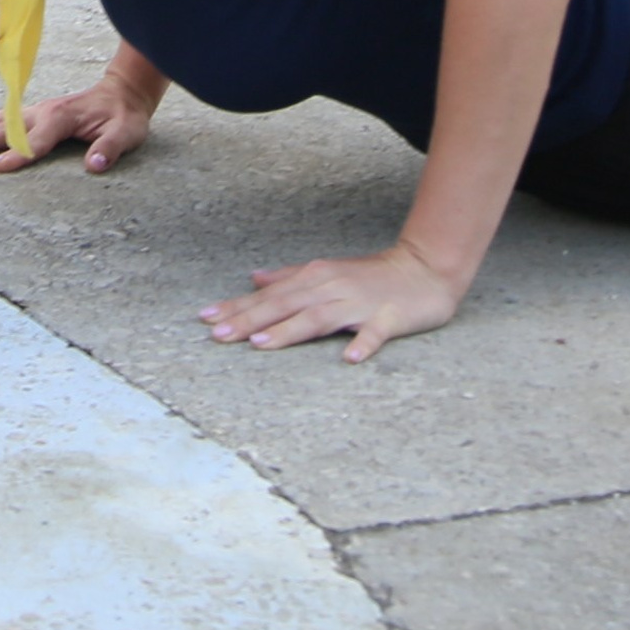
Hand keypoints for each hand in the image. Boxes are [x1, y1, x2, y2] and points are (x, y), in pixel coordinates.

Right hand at [0, 70, 157, 173]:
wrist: (123, 91)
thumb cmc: (125, 116)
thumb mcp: (127, 133)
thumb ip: (110, 148)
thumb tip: (94, 165)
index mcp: (61, 118)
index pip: (34, 141)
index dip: (15, 155)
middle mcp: (42, 111)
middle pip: (3, 128)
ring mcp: (36, 110)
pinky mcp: (35, 111)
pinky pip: (2, 115)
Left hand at [201, 240, 462, 362]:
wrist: (423, 270)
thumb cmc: (371, 277)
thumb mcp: (326, 273)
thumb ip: (289, 277)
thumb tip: (254, 278)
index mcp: (313, 278)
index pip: (268, 295)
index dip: (236, 306)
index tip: (205, 318)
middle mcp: (330, 287)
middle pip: (284, 305)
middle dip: (248, 320)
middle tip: (217, 334)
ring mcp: (358, 302)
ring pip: (318, 317)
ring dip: (289, 330)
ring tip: (261, 344)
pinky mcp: (388, 317)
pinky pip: (374, 333)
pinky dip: (362, 344)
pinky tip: (350, 358)